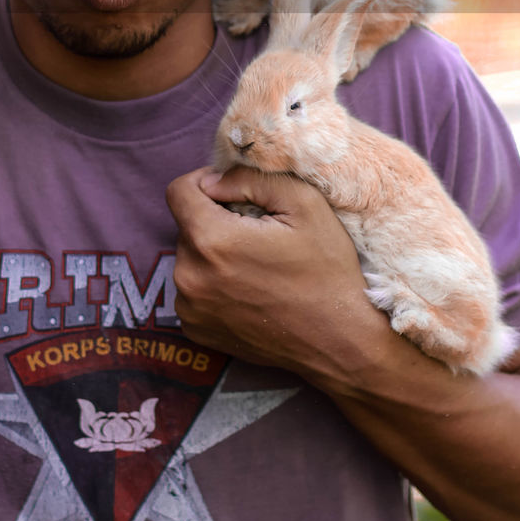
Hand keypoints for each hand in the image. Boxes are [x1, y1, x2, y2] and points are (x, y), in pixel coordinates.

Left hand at [166, 165, 389, 378]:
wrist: (341, 342)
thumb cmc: (327, 270)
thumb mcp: (304, 203)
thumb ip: (250, 178)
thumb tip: (213, 181)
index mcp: (211, 240)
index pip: (178, 191)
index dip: (206, 182)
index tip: (234, 193)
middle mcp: (190, 276)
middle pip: (187, 225)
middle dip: (216, 219)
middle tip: (257, 233)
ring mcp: (190, 308)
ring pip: (190, 256)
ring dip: (214, 252)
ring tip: (256, 264)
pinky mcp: (196, 329)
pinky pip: (193, 288)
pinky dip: (213, 282)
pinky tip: (249, 289)